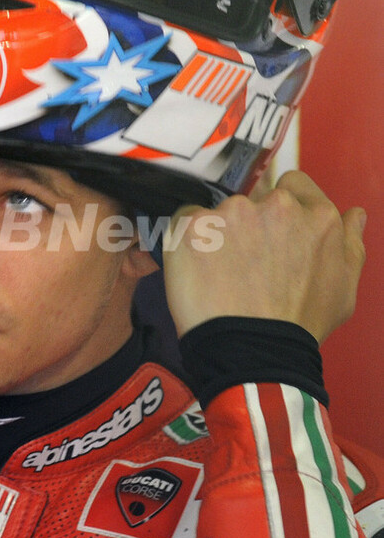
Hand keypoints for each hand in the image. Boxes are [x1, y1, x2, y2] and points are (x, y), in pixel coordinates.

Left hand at [163, 170, 366, 341]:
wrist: (252, 351)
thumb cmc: (297, 326)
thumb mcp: (343, 287)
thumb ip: (350, 243)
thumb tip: (353, 215)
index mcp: (317, 216)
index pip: (295, 186)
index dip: (282, 208)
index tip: (270, 233)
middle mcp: (277, 206)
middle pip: (255, 200)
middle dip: (249, 225)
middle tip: (245, 265)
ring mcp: (233, 212)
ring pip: (220, 213)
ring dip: (218, 235)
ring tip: (221, 275)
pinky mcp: (195, 224)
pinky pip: (184, 222)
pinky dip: (187, 242)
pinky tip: (198, 271)